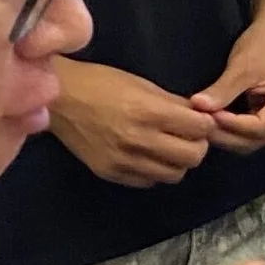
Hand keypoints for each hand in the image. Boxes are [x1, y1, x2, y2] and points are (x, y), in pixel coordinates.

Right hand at [51, 60, 216, 186]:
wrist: (58, 99)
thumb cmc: (100, 83)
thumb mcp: (141, 84)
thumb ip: (173, 103)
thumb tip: (201, 116)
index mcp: (148, 112)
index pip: (200, 129)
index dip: (206, 124)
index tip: (200, 121)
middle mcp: (138, 140)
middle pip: (193, 157)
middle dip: (197, 145)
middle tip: (189, 136)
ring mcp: (123, 161)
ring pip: (174, 175)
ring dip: (177, 161)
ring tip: (168, 147)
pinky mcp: (111, 173)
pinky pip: (148, 182)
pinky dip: (155, 170)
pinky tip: (147, 155)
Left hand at [193, 16, 264, 151]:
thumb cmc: (264, 43)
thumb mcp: (242, 66)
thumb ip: (222, 90)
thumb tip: (197, 107)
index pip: (258, 128)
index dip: (230, 125)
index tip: (206, 115)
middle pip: (256, 139)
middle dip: (226, 134)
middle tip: (199, 123)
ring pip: (253, 139)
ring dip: (227, 134)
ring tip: (205, 121)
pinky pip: (253, 132)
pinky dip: (233, 128)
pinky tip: (215, 120)